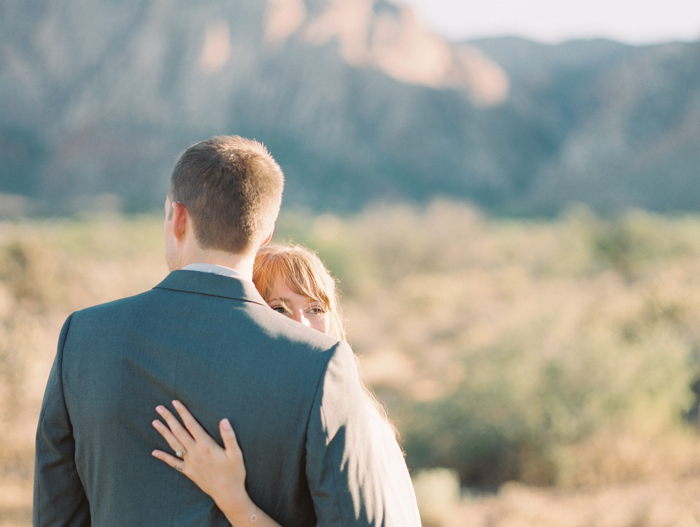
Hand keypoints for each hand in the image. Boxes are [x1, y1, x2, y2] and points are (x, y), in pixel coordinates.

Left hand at [151, 400, 255, 523]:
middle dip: (169, 419)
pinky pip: (173, 463)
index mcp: (206, 445)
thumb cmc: (234, 473)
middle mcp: (195, 453)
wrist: (228, 494)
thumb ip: (229, 436)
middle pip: (179, 432)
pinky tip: (154, 452)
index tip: (176, 403)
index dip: (183, 413)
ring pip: (174, 444)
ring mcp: (190, 462)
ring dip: (164, 433)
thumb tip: (224, 420)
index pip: (192, 425)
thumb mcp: (236, 453)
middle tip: (159, 408)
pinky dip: (163, 457)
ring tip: (155, 422)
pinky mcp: (188, 472)